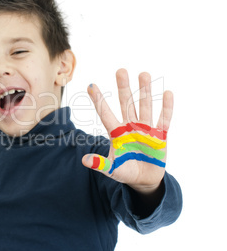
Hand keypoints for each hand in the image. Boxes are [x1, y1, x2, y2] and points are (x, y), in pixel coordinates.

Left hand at [82, 69, 172, 194]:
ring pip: (145, 107)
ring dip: (145, 91)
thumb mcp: (112, 169)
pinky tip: (167, 93)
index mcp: (116, 133)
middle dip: (124, 88)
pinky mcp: (160, 136)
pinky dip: (166, 108)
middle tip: (120, 71)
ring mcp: (146, 130)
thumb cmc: (125, 171)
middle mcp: (130, 127)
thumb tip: (85, 161)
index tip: (90, 86)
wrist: (143, 179)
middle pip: (126, 104)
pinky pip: (164, 119)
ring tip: (144, 74)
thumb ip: (100, 164)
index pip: (105, 114)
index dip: (99, 101)